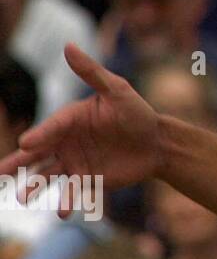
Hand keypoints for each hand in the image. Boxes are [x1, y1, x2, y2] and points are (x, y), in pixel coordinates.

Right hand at [0, 44, 161, 218]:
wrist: (158, 142)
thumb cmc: (137, 112)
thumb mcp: (117, 90)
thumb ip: (92, 72)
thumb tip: (68, 45)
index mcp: (69, 120)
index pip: (49, 129)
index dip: (38, 137)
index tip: (26, 145)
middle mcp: (66, 142)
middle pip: (36, 155)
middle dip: (16, 165)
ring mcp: (74, 162)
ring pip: (47, 176)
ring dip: (34, 186)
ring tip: (22, 197)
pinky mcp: (87, 180)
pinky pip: (73, 192)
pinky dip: (67, 202)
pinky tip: (64, 213)